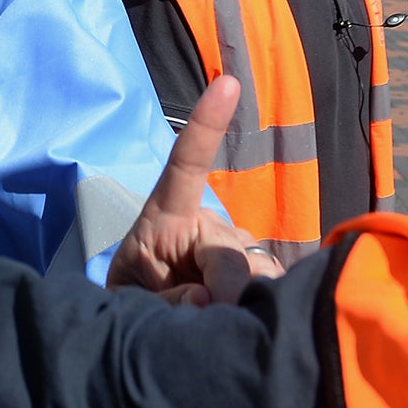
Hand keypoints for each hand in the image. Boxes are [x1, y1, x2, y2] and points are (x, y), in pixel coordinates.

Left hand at [106, 76, 282, 306]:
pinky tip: (243, 318)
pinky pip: (273, 284)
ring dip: (239, 301)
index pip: (186, 164)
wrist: (149, 324)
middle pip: (231, 249)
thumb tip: (210, 298)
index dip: (206, 125)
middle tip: (207, 312)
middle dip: (225, 285)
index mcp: (165, 216)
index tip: (227, 84)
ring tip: (207, 318)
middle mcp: (206, 224)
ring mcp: (236, 245)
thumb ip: (166, 299)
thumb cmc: (136, 298)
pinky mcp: (260, 270)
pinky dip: (260, 306)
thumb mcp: (134, 300)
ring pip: (258, 270)